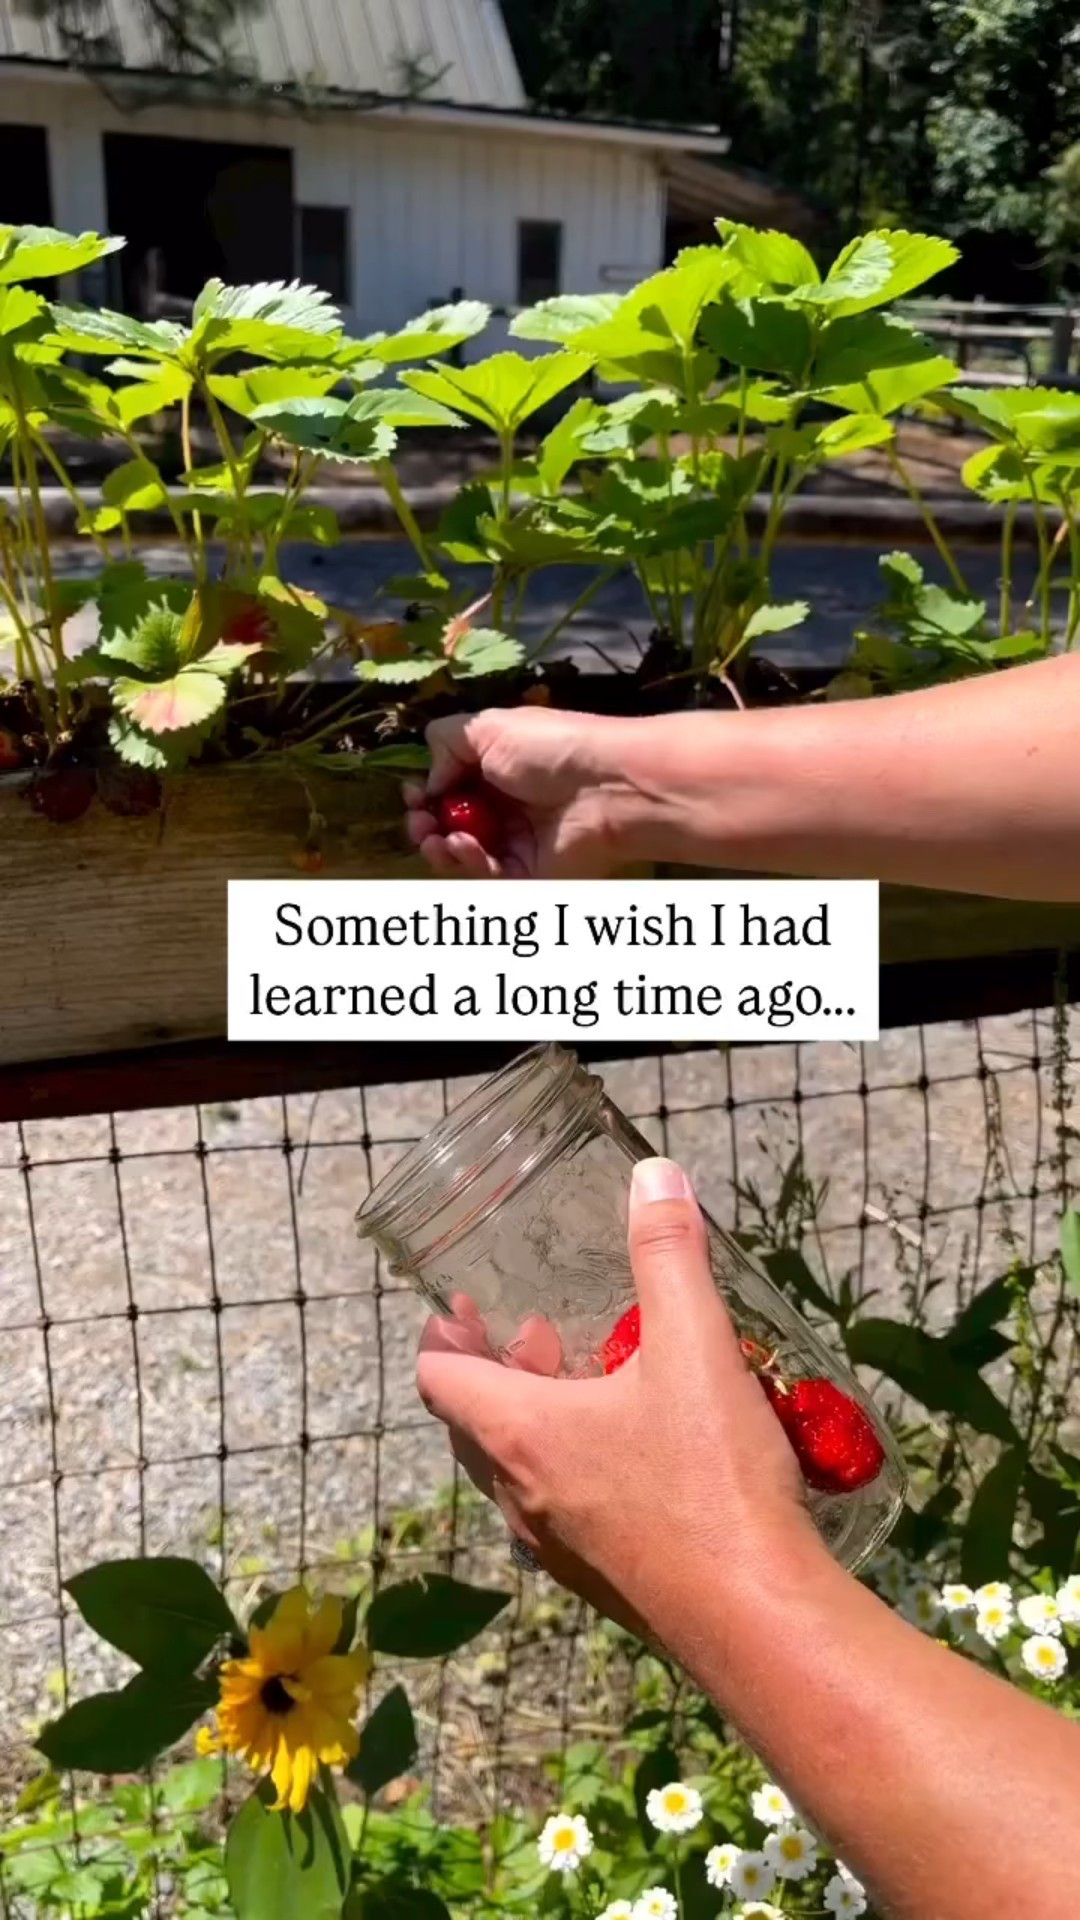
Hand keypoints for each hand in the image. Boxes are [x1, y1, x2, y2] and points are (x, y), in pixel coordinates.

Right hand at [403, 708, 645, 877]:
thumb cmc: (550, 748)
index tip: (415, 794)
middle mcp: (505, 806)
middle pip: (450, 826)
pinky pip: (486, 875)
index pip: (450, 788)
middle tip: (419, 822)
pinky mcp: (527, 874)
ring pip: (462, 856)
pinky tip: (463, 844)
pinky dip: (466, 861)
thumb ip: (447, 742)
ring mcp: (517, 842)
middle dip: (424, 825)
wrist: (607, 787)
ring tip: (435, 836)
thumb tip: (429, 781)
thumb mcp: (489, 727)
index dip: (426, 795)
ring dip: (438, 847)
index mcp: (497, 768)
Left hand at [416, 1158, 823, 1647]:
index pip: (435, 1378)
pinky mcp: (599, 1582)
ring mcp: (556, 1547)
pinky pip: (559, 1510)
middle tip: (538, 1332)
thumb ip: (669, 1254)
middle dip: (494, 1371)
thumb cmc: (711, 1480)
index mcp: (518, 1434)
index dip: (440, 1335)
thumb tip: (653, 1175)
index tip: (463, 1304)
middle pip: (469, 1424)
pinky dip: (572, 1467)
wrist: (759, 1621)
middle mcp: (518, 1495)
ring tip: (593, 1381)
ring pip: (515, 1471)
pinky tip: (641, 1451)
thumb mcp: (694, 1346)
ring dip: (536, 1420)